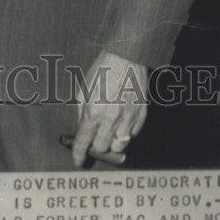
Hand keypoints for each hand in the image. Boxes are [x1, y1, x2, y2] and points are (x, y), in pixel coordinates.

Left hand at [72, 51, 147, 166]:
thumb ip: (82, 113)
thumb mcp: (84, 90)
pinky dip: (125, 133)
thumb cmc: (102, 71)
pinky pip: (132, 135)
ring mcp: (129, 119)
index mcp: (94, 111)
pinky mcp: (141, 116)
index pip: (84, 141)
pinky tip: (121, 121)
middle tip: (94, 139)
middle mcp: (111, 119)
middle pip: (102, 148)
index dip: (79, 154)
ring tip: (108, 130)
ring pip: (119, 146)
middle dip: (95, 146)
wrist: (127, 58)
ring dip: (111, 142)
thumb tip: (82, 130)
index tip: (78, 161)